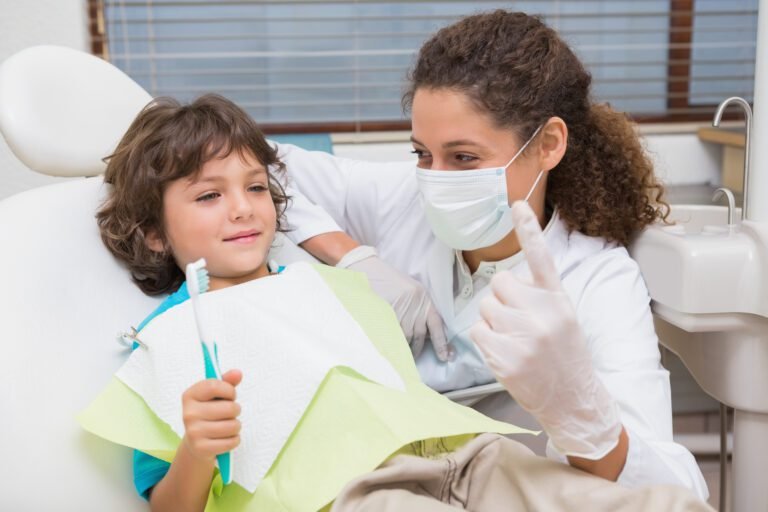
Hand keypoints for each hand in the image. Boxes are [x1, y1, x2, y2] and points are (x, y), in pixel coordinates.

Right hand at [181, 369, 242, 461]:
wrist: (196, 444)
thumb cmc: (209, 414)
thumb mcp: (215, 395)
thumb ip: (227, 382)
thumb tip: (238, 373)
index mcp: (190, 395)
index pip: (214, 386)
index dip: (229, 390)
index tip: (230, 395)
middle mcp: (188, 413)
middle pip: (229, 408)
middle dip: (236, 410)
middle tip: (229, 413)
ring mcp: (193, 432)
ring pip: (233, 426)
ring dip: (236, 426)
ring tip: (227, 426)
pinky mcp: (201, 448)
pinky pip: (232, 441)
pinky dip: (234, 440)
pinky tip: (225, 438)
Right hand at [337, 246, 451, 361]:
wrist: (365, 267)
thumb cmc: (385, 281)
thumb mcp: (407, 292)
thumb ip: (416, 310)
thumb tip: (420, 335)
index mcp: (424, 298)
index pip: (436, 324)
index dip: (441, 342)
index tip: (445, 356)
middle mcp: (416, 302)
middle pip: (419, 334)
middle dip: (416, 349)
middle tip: (412, 359)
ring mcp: (402, 306)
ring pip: (406, 335)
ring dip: (403, 347)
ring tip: (398, 354)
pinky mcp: (388, 309)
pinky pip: (392, 331)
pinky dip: (391, 340)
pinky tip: (388, 345)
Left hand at [470, 201, 620, 458]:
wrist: (573, 399)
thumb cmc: (563, 355)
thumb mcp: (563, 317)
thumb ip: (538, 296)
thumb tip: (506, 282)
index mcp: (558, 299)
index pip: (541, 257)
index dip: (528, 229)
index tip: (515, 203)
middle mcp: (543, 312)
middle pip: (500, 283)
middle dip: (503, 300)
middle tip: (519, 323)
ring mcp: (524, 335)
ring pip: (486, 307)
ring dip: (493, 321)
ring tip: (514, 340)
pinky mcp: (507, 356)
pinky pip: (477, 331)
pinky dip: (485, 340)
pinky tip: (504, 353)